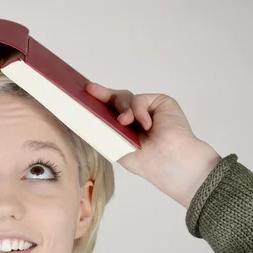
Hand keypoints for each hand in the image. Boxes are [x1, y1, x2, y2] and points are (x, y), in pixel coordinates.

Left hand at [85, 83, 221, 207]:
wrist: (170, 163)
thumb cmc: (146, 161)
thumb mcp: (116, 145)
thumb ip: (104, 128)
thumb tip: (85, 116)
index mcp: (125, 127)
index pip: (108, 111)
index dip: (96, 102)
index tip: (82, 94)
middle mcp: (135, 116)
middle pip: (115, 100)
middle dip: (102, 95)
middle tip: (89, 89)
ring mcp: (147, 108)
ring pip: (125, 98)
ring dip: (122, 109)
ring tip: (124, 122)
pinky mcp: (159, 102)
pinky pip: (140, 100)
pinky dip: (139, 112)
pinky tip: (147, 126)